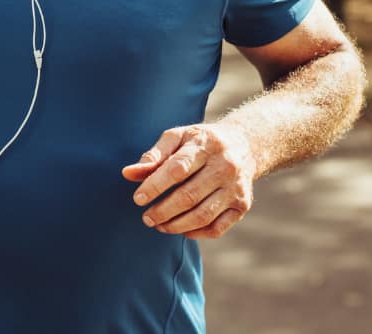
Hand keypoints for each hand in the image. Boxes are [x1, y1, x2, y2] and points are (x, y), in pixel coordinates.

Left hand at [121, 123, 255, 239]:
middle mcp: (225, 166)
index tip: (137, 198)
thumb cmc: (201, 142)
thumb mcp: (177, 138)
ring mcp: (236, 188)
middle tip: (146, 218)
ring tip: (159, 225)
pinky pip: (218, 227)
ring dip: (176, 225)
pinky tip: (181, 229)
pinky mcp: (243, 205)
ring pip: (203, 215)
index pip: (177, 169)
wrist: (244, 145)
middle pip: (189, 196)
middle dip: (163, 211)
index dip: (155, 186)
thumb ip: (154, 156)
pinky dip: (197, 233)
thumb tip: (127, 174)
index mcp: (205, 145)